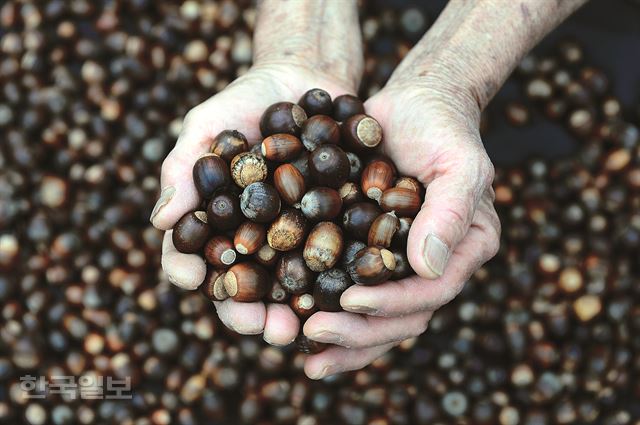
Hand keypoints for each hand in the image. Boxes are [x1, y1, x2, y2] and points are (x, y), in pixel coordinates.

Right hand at [151, 64, 355, 347]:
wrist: (304, 80)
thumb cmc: (244, 102)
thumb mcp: (208, 126)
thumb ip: (183, 170)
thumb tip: (159, 220)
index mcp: (215, 225)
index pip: (192, 257)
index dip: (189, 271)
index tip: (193, 278)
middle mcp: (254, 241)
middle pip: (244, 288)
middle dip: (247, 313)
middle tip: (257, 328)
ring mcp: (295, 238)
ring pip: (288, 286)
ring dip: (292, 313)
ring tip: (298, 329)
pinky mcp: (335, 228)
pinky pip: (335, 259)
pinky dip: (336, 280)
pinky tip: (343, 294)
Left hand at [301, 82, 500, 378]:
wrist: (412, 104)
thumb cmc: (442, 126)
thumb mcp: (458, 162)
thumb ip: (450, 212)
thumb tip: (428, 268)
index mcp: (463, 250)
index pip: (432, 292)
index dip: (392, 303)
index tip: (349, 300)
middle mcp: (434, 265)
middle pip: (402, 318)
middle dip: (360, 331)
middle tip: (314, 332)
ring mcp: (400, 263)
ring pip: (376, 318)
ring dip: (343, 339)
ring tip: (305, 354)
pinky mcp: (368, 252)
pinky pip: (351, 290)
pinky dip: (327, 311)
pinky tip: (295, 324)